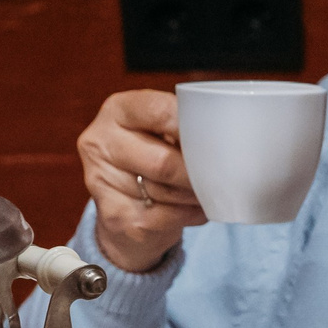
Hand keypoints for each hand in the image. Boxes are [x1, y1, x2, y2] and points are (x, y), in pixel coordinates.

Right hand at [79, 90, 205, 272]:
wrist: (124, 207)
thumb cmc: (152, 158)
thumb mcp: (161, 132)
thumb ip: (183, 128)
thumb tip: (227, 141)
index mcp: (117, 110)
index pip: (160, 112)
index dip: (194, 128)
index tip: (219, 140)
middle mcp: (99, 142)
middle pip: (163, 162)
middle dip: (197, 174)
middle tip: (223, 177)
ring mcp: (100, 181)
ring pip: (165, 193)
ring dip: (195, 196)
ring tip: (209, 192)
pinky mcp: (113, 216)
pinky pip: (164, 217)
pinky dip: (189, 214)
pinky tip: (196, 209)